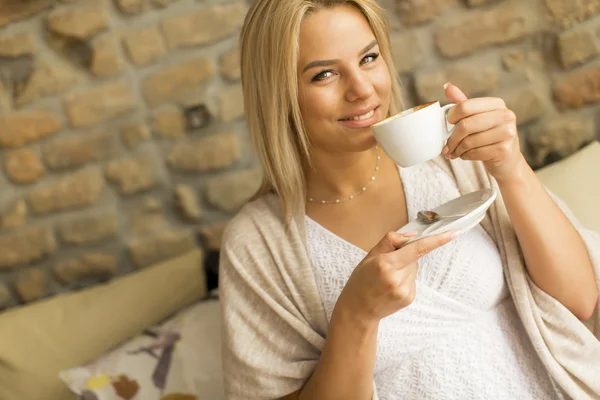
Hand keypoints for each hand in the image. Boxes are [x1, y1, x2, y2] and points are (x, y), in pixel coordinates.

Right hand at [335, 231, 456, 323]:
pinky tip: (391, 287)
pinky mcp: (409, 298)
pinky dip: (404, 279)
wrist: (358, 309)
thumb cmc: (361, 280)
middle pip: (414, 258)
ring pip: (414, 269)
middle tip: (386, 266)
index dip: (436, 240)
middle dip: (405, 256)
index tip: (453, 233)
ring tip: (387, 279)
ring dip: (404, 269)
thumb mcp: (369, 256)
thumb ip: (391, 241)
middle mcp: (397, 278)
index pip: (417, 249)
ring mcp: (405, 290)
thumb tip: (413, 235)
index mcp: (385, 264)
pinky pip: (413, 280)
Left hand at [443, 83, 526, 181]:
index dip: (451, 116)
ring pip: (469, 141)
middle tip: (446, 146)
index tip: (448, 124)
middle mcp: (505, 116)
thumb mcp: (477, 117)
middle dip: (452, 138)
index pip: (465, 106)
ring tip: (454, 153)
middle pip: (465, 125)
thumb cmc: (488, 136)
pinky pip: (475, 153)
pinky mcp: (504, 150)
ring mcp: (507, 133)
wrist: (507, 161)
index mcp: (497, 104)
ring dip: (457, 150)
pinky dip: (465, 156)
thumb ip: (463, 103)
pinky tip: (465, 156)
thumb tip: (447, 86)